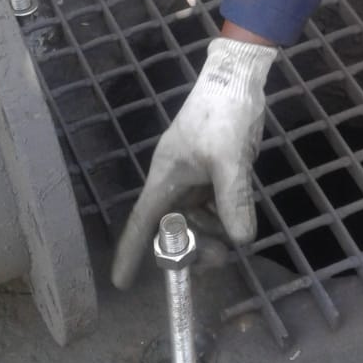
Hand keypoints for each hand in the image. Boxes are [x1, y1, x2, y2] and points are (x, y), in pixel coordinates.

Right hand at [110, 36, 277, 287]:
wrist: (237, 80)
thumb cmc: (222, 115)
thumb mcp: (228, 159)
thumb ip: (233, 200)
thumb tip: (240, 240)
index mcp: (164, 178)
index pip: (141, 222)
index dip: (130, 252)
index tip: (122, 283)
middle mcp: (175, 183)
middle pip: (173, 229)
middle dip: (192, 248)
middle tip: (219, 258)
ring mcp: (195, 179)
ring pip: (197, 222)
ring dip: (213, 235)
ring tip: (235, 237)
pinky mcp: (215, 175)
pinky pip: (214, 208)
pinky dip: (225, 219)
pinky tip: (240, 219)